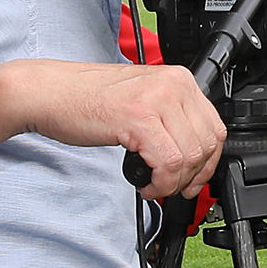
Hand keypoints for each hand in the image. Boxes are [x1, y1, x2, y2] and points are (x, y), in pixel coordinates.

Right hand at [4, 59, 223, 199]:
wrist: (50, 93)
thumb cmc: (88, 100)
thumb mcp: (143, 102)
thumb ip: (171, 120)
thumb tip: (194, 156)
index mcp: (179, 79)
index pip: (215, 128)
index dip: (208, 163)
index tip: (194, 179)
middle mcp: (174, 84)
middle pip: (206, 145)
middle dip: (192, 176)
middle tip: (171, 188)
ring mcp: (157, 99)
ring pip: (189, 157)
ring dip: (173, 183)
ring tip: (154, 186)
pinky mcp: (139, 118)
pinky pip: (168, 163)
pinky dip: (161, 183)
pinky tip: (145, 184)